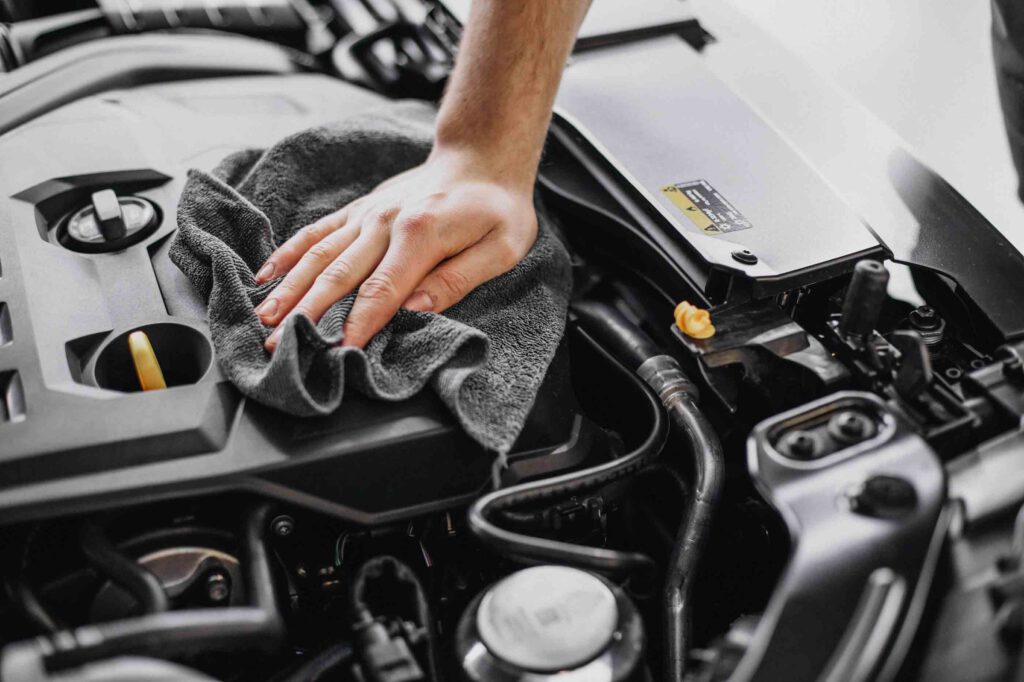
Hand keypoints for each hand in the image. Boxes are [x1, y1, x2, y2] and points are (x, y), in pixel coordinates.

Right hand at [254, 147, 537, 350]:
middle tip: (278, 344)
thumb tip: (415, 308)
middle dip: (308, 313)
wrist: (482, 159)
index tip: (338, 351)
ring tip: (263, 317)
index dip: (360, 323)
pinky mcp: (358, 210)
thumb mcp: (500, 248)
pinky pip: (317, 232)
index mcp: (420, 233)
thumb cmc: (497, 209)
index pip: (383, 289)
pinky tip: (264, 275)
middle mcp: (384, 221)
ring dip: (289, 287)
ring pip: (319, 254)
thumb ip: (457, 278)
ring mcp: (367, 214)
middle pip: (339, 274)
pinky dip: (288, 253)